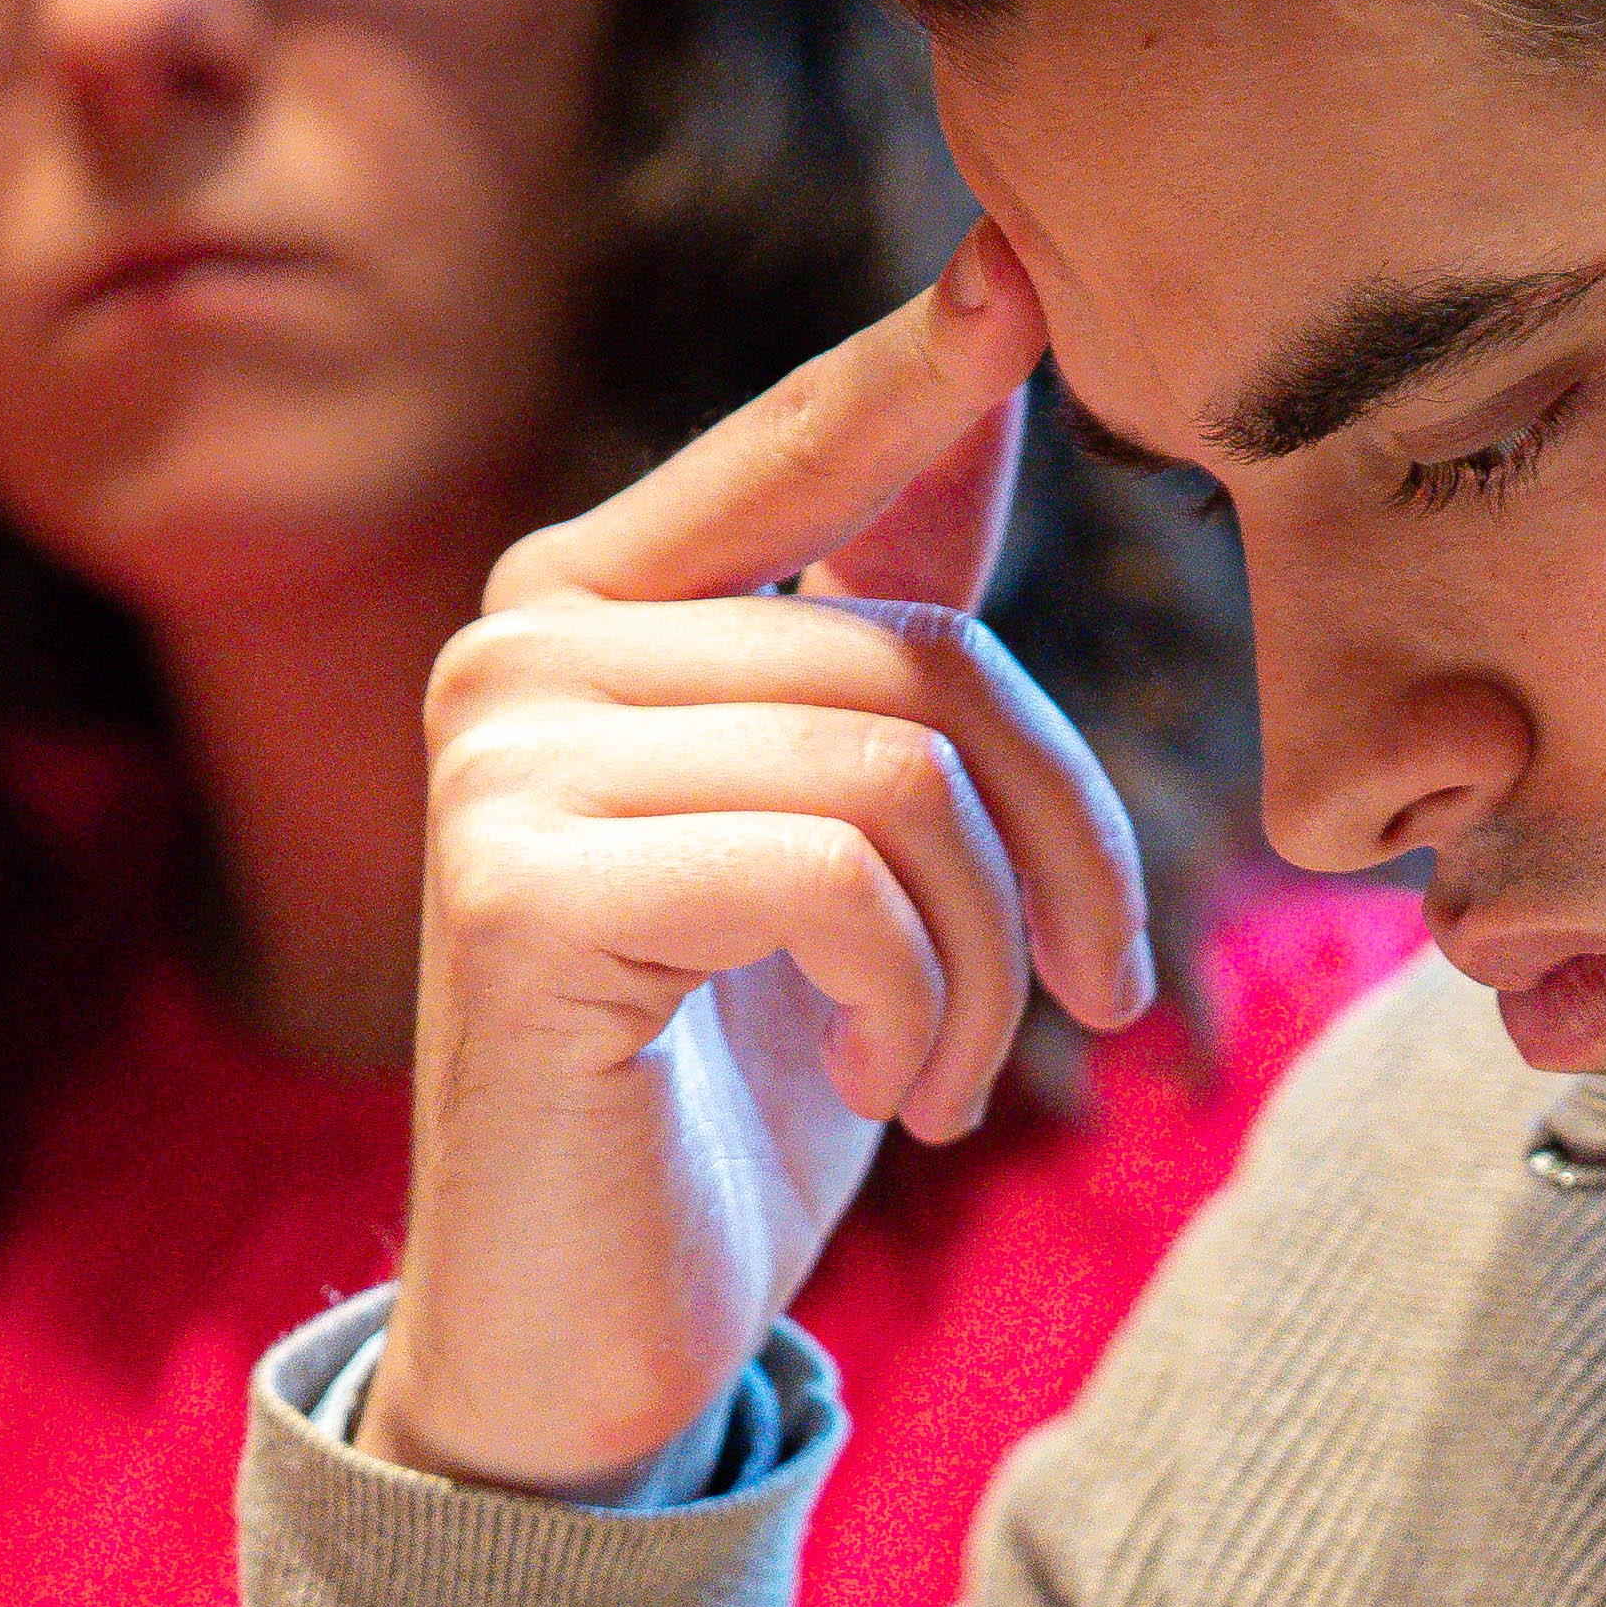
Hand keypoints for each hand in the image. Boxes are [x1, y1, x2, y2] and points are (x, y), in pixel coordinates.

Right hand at [363, 228, 1149, 1494]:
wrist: (606, 1336)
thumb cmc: (745, 1090)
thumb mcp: (853, 844)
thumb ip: (884, 621)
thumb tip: (992, 376)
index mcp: (598, 608)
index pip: (808, 450)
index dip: (928, 368)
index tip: (1033, 270)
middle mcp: (526, 651)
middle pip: (926, 657)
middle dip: (1066, 843)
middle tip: (1097, 996)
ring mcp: (508, 763)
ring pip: (902, 775)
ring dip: (996, 961)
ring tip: (965, 1072)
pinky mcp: (525, 892)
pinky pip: (841, 878)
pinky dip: (920, 1005)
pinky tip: (893, 1090)